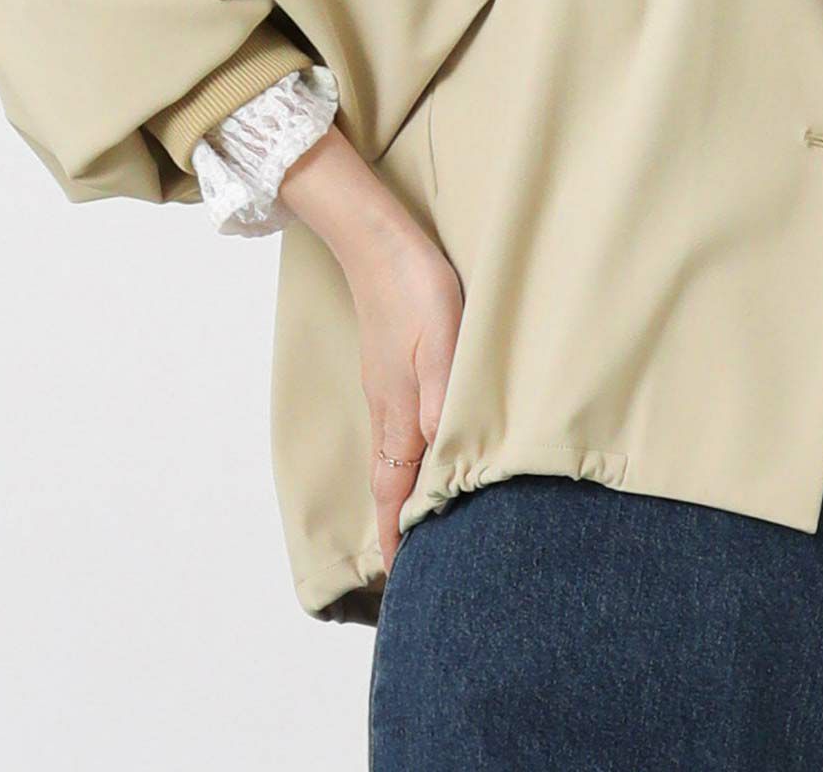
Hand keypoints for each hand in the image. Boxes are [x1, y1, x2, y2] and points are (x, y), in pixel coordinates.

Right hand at [341, 226, 462, 575]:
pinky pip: (395, 430)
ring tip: (413, 525)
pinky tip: (418, 454)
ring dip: (399, 495)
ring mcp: (385, 389)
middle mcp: (387, 410)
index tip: (402, 580)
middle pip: (387, 483)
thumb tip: (440, 457)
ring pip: (390, 457)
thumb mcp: (444, 342)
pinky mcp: (390, 369)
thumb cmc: (416, 289)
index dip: (399, 535)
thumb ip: (442, 398)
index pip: (395, 491)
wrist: (378, 243)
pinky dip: (403, 459)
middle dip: (396, 526)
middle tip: (411, 567)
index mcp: (399, 413)